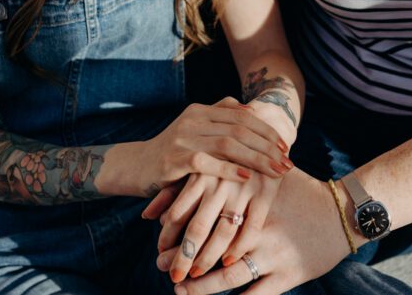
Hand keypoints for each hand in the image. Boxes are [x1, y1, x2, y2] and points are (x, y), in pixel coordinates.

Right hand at [128, 98, 291, 196]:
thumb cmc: (171, 152)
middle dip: (267, 146)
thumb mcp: (194, 130)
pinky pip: (207, 162)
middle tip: (287, 162)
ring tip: (276, 170)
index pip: (242, 116)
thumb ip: (219, 116)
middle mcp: (193, 120)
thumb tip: (249, 110)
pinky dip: (229, 169)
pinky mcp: (174, 159)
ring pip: (228, 144)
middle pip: (240, 129)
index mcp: (200, 111)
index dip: (266, 130)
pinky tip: (248, 177)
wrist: (135, 167)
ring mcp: (183, 138)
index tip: (285, 146)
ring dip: (257, 158)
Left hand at [147, 166, 284, 282]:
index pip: (178, 212)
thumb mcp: (196, 171)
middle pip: (198, 226)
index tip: (160, 255)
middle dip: (184, 256)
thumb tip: (146, 216)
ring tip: (196, 275)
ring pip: (224, 232)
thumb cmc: (222, 158)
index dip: (168, 237)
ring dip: (209, 257)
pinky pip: (252, 227)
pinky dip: (239, 247)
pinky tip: (228, 262)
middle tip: (174, 277)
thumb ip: (171, 192)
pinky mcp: (265, 193)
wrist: (265, 134)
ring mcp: (243, 188)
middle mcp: (219, 182)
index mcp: (200, 174)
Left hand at [160, 167, 352, 294]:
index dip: (175, 228)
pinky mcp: (287, 274)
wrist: (343, 212)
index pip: (200, 212)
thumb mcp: (268, 176)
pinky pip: (255, 294)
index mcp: (245, 193)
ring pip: (226, 276)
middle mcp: (254, 222)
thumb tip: (194, 169)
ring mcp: (270, 251)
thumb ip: (235, 171)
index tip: (159, 240)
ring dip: (200, 287)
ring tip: (181, 290)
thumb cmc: (302, 191)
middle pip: (207, 244)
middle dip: (181, 258)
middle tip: (163, 268)